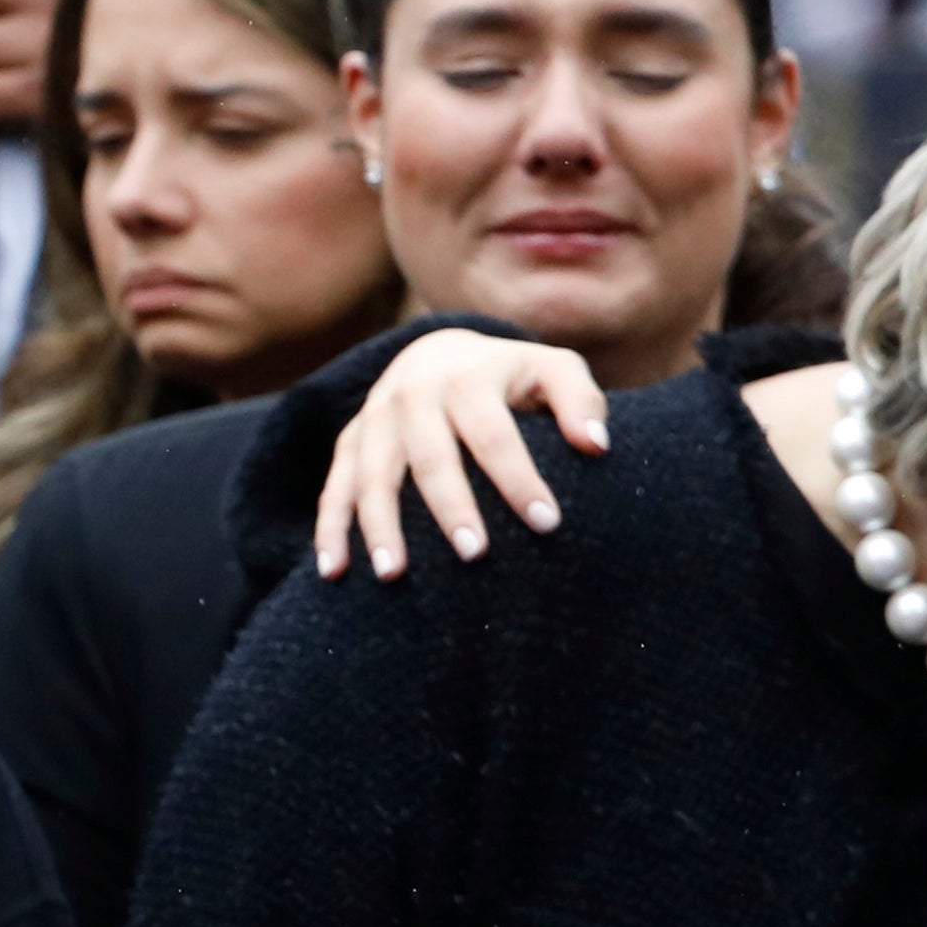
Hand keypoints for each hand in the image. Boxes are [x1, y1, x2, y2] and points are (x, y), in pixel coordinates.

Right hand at [314, 332, 614, 579]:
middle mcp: (413, 395)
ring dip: (381, 527)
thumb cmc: (507, 377)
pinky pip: (335, 488)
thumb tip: (596, 446)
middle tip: (475, 555)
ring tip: (395, 576)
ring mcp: (375, 420)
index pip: (495, 435)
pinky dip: (330, 530)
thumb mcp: (551, 370)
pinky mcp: (348, 442)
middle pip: (432, 458)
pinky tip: (334, 573)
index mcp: (467, 377)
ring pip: (374, 476)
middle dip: (451, 507)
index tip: (548, 524)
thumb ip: (580, 401)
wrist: (434, 351)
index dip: (520, 480)